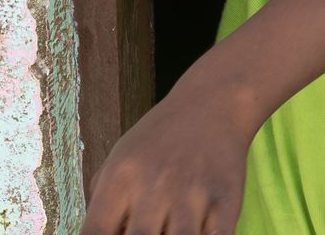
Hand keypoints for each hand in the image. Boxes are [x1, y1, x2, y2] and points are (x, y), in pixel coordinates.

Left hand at [80, 78, 253, 234]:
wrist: (215, 102)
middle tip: (146, 230)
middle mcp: (155, 186)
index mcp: (121, 178)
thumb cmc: (160, 137)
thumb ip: (102, 204)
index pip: (96, 234)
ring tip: (168, 230)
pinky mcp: (228, 199)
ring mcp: (194, 193)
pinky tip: (200, 231)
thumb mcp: (118, 160)